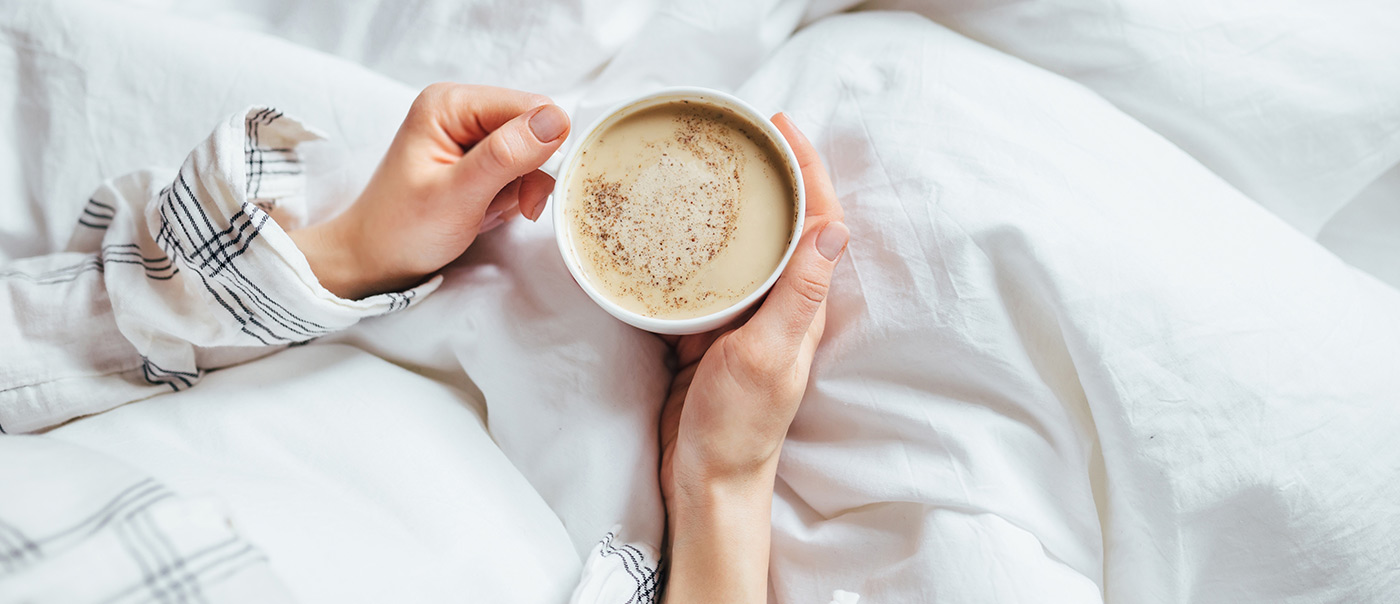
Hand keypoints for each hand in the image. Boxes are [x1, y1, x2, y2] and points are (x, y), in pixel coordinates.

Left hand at [291, 83, 570, 298]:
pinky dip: (513, 195)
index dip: (544, 148)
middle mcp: (461, 109)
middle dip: (531, 173)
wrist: (375, 258)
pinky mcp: (476, 155)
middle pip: (535, 128)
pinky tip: (486, 210)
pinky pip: (519, 169)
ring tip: (488, 210)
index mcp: (451, 104)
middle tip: (511, 207)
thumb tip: (557, 119)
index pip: (531, 106)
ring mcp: (469, 132)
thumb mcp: (458, 195)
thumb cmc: (402, 229)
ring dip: (522, 189)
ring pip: (532, 152)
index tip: (530, 191)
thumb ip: (507, 154)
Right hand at [659, 113, 847, 602]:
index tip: (781, 126)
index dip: (806, 168)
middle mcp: (780, 305)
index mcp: (803, 305)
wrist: (706, 479)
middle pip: (783, 225)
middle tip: (740, 135)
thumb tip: (833, 226)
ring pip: (744, 249)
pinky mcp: (709, 334)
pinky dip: (696, 249)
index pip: (817, 220)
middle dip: (770, 175)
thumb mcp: (768, 354)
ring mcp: (744, 319)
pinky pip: (706, 279)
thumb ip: (799, 294)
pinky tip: (673, 231)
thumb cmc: (739, 425)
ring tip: (705, 170)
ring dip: (733, 207)